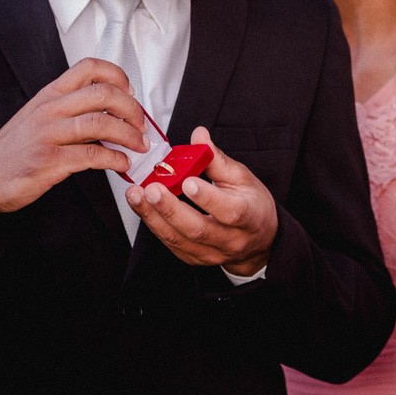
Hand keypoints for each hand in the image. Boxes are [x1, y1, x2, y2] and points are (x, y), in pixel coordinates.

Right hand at [0, 57, 147, 218]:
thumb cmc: (16, 148)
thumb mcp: (41, 117)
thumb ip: (72, 110)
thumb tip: (113, 113)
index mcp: (50, 95)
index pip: (88, 68)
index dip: (117, 75)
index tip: (131, 90)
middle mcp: (50, 110)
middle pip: (102, 94)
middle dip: (131, 108)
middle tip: (141, 123)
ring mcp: (48, 135)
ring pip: (100, 124)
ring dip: (129, 135)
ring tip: (139, 145)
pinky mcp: (49, 161)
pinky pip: (92, 156)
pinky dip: (114, 160)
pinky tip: (121, 163)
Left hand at [125, 127, 276, 274]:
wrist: (259, 240)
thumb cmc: (252, 205)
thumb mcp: (242, 178)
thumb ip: (217, 159)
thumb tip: (199, 136)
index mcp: (249, 216)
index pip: (230, 211)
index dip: (207, 198)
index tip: (187, 181)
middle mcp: (230, 239)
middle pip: (198, 229)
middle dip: (170, 208)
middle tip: (151, 189)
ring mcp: (211, 253)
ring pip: (179, 239)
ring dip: (154, 217)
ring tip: (136, 196)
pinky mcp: (194, 258)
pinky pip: (170, 243)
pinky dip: (154, 224)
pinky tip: (142, 207)